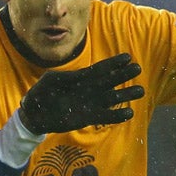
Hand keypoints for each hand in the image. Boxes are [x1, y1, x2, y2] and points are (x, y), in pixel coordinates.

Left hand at [19, 53, 143, 132]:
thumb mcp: (50, 80)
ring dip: (125, 95)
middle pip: (109, 81)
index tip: (127, 57)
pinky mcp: (87, 118)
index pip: (100, 69)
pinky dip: (116, 116)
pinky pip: (105, 116)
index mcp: (80, 78)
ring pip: (111, 98)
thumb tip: (75, 77)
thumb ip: (63, 77)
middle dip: (123, 75)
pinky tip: (129, 114)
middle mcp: (88, 90)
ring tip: (140, 91)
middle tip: (138, 69)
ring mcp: (89, 104)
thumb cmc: (41, 93)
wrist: (35, 114)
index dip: (113, 63)